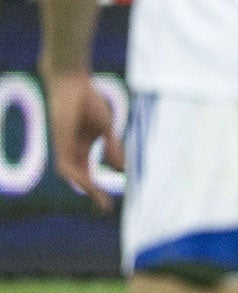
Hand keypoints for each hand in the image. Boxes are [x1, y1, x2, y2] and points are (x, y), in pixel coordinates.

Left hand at [45, 71, 122, 209]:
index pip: (87, 172)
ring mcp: (64, 147)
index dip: (97, 187)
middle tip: (105, 209)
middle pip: (80, 177)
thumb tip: (121, 170)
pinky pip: (66, 166)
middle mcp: (71, 150)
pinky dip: (79, 176)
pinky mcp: (60, 142)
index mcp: (81, 146)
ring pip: (71, 175)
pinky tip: (90, 183)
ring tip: (100, 200)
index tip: (108, 201)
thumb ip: (113, 148)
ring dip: (86, 189)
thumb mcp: (106, 128)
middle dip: (92, 193)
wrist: (72, 83)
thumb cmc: (88, 101)